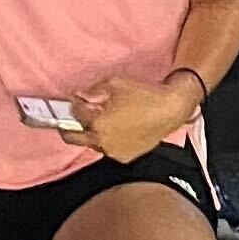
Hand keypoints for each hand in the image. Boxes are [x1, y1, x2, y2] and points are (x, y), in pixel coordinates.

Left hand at [62, 70, 194, 164]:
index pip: (74, 114)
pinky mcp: (124, 157)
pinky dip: (107, 139)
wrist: (170, 109)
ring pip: (92, 143)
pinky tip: (116, 128)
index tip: (74, 99)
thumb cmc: (144, 94)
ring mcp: (113, 151)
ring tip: (99, 120)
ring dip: (91, 132)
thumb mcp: (115, 83)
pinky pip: (108, 148)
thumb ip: (93, 90)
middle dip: (68, 127)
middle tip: (71, 117)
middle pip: (74, 137)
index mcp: (97, 123)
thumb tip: (80, 95)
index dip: (73, 104)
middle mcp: (102, 141)